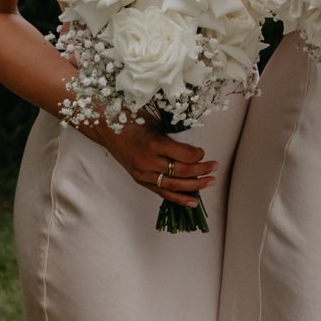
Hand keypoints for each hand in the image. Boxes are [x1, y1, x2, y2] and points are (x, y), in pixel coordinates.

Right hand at [92, 116, 217, 204]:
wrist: (106, 127)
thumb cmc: (132, 118)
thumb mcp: (155, 122)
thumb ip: (173, 137)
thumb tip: (194, 151)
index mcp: (154, 143)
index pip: (184, 156)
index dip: (198, 155)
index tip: (203, 152)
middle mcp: (148, 161)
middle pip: (181, 172)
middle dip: (202, 171)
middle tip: (215, 167)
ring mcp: (143, 173)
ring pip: (174, 186)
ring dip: (195, 186)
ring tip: (210, 182)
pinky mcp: (139, 180)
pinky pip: (161, 192)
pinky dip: (178, 198)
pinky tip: (193, 201)